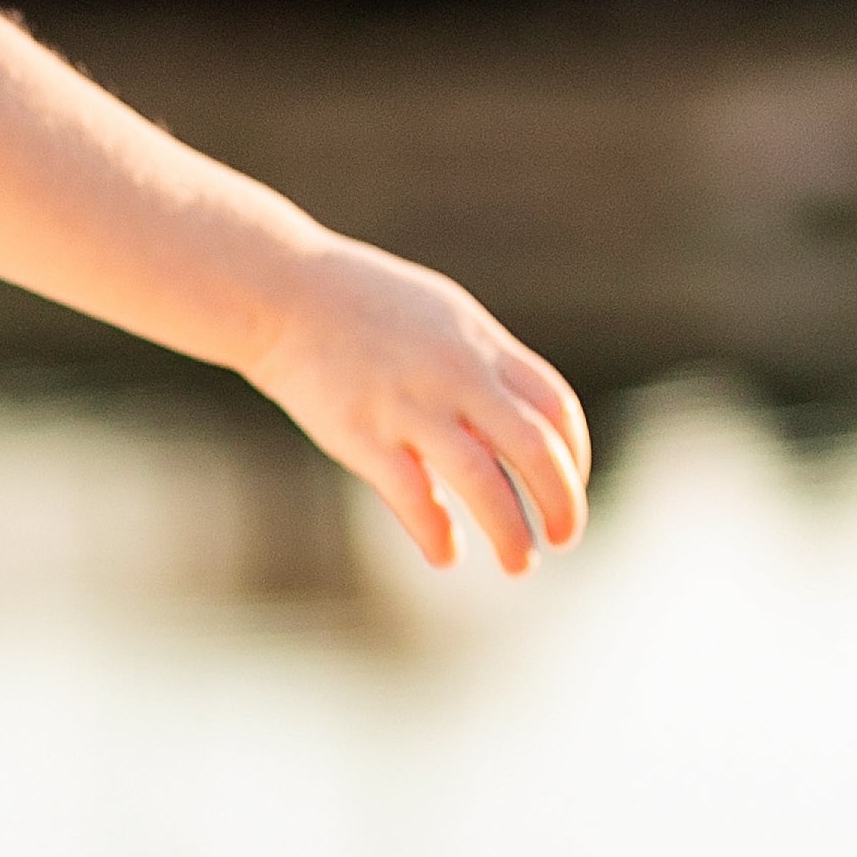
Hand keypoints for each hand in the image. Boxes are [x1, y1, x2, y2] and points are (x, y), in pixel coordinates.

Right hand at [243, 237, 592, 574]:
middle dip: (561, 502)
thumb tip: (504, 420)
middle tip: (562, 540)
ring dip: (510, 531)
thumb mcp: (439, 319)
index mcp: (481, 346)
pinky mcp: (362, 436)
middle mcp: (457, 376)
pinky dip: (436, 533)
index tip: (567, 486)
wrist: (283, 292)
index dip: (573, 456)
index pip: (555, 408)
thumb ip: (477, 365)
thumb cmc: (359, 305)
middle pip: (536, 449)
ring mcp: (410, 406)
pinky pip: (414, 497)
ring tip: (519, 564)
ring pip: (483, 482)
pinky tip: (446, 555)